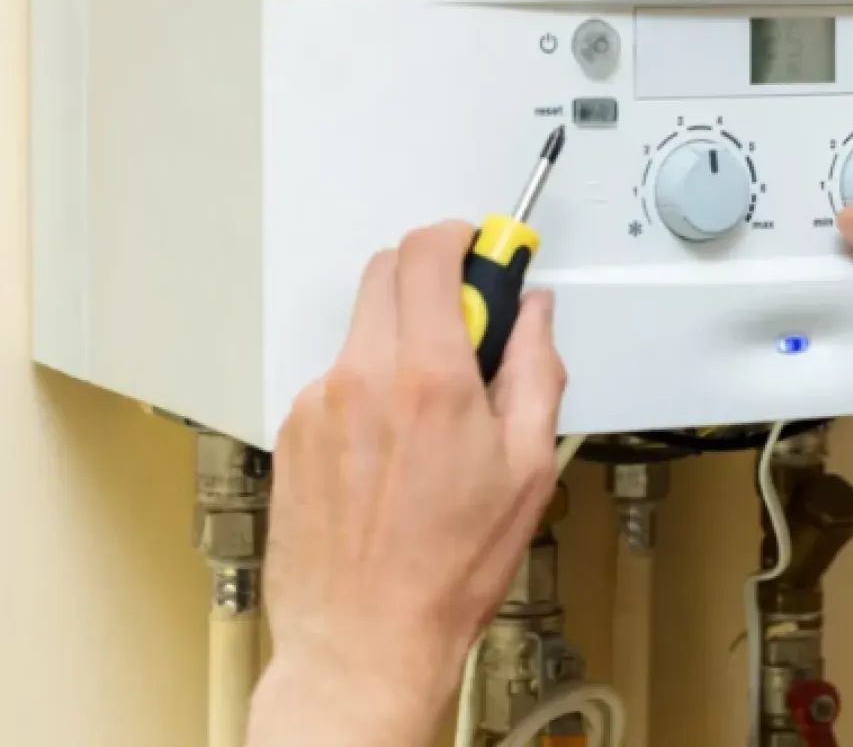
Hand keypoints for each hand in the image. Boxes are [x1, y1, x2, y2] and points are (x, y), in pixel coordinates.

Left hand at [252, 221, 565, 742]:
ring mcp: (319, 403)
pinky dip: (370, 385)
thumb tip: (535, 316)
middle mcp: (364, 378)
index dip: (461, 236)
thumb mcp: (527, 466)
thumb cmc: (446, 569)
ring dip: (402, 338)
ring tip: (431, 411)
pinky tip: (393, 445)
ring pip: (364, 326)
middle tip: (468, 324)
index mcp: (430, 379)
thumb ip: (536, 370)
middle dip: (432, 277)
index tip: (484, 249)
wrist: (364, 639)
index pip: (429, 253)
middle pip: (388, 270)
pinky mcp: (293, 431)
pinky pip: (338, 376)